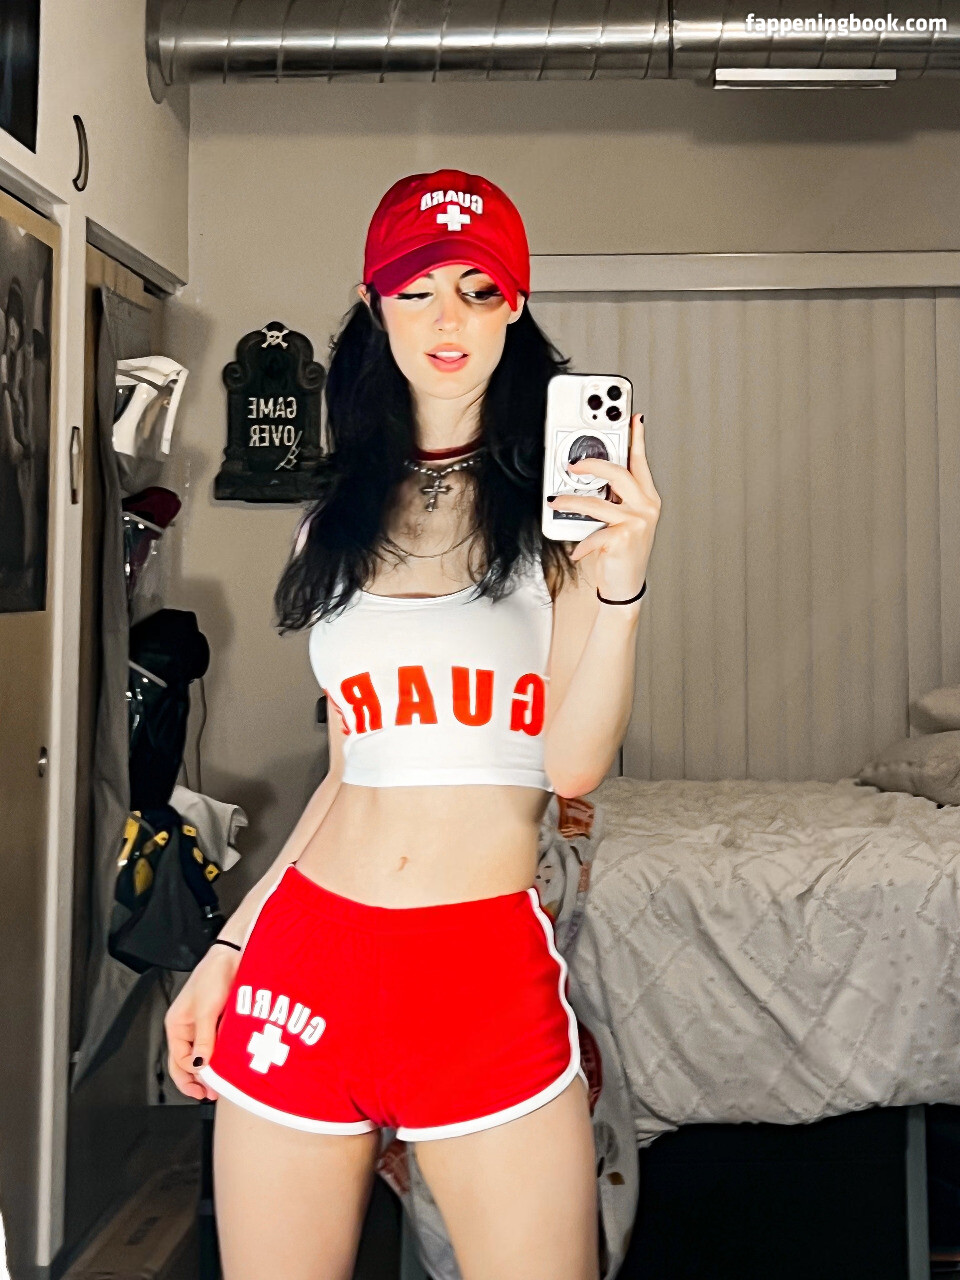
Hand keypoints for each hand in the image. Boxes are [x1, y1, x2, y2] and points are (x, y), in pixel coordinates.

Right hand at [163, 944, 240, 1100]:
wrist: (235, 954)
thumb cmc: (213, 975)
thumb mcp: (206, 1010)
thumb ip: (203, 1039)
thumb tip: (200, 1066)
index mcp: (176, 1026)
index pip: (179, 1061)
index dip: (191, 1077)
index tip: (206, 1088)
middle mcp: (188, 1028)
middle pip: (190, 1062)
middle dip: (200, 1079)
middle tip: (213, 1093)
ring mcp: (204, 1026)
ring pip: (206, 1055)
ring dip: (214, 1069)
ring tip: (224, 1083)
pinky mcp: (220, 1022)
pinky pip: (220, 1044)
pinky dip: (225, 1055)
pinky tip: (233, 1064)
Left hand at [548, 413, 660, 600]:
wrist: (625, 584)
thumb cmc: (620, 551)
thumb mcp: (620, 520)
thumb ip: (612, 498)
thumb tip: (586, 477)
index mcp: (646, 497)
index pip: (640, 462)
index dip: (636, 439)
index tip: (633, 418)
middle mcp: (646, 507)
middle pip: (618, 473)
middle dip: (592, 465)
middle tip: (571, 466)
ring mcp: (637, 522)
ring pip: (597, 503)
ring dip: (571, 502)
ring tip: (555, 502)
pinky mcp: (624, 539)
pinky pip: (594, 534)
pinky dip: (581, 543)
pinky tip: (575, 550)